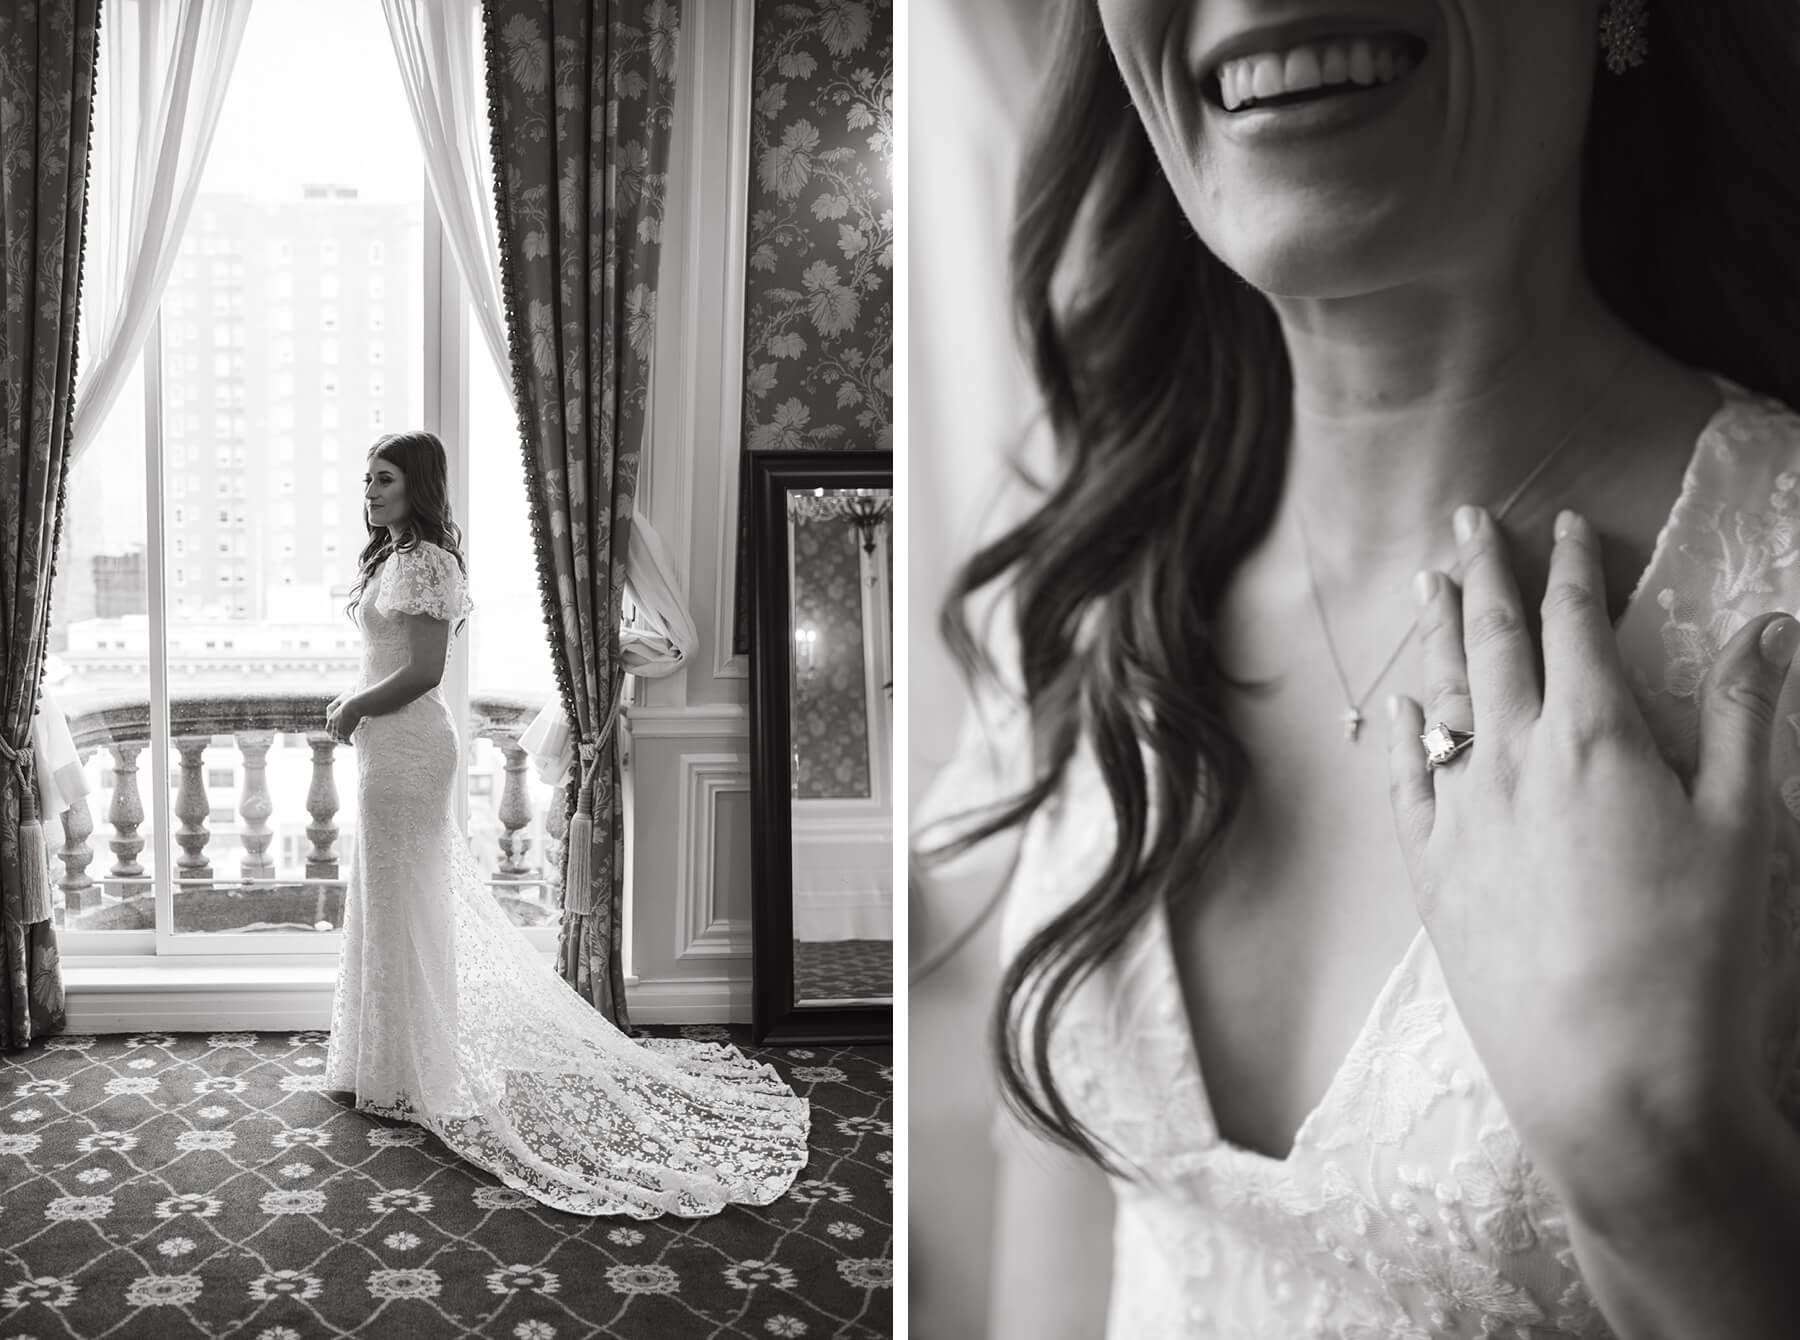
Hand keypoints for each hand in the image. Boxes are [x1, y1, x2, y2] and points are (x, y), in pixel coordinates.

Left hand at [325, 693, 366, 743]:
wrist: (353, 707)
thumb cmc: (351, 705)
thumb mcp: (345, 709)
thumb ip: (344, 713)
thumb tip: (347, 714)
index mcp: (331, 720)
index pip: (328, 730)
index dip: (332, 733)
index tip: (337, 735)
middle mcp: (333, 726)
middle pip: (332, 736)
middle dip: (337, 739)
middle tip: (343, 741)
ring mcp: (338, 730)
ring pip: (338, 739)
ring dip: (343, 742)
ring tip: (348, 743)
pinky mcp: (343, 733)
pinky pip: (345, 741)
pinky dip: (348, 743)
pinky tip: (352, 744)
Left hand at [1385, 505, 1798, 1187]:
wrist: (1612, 1080)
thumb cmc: (1697, 959)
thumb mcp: (1747, 828)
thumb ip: (1746, 718)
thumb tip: (1769, 624)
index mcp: (1597, 740)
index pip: (1575, 626)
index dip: (1570, 569)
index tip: (1563, 527)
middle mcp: (1514, 761)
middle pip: (1492, 642)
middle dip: (1484, 572)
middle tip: (1467, 519)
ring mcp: (1462, 815)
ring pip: (1440, 698)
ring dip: (1436, 634)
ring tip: (1428, 584)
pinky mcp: (1431, 873)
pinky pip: (1405, 782)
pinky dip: (1402, 734)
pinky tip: (1400, 706)